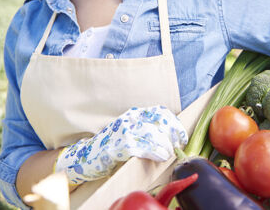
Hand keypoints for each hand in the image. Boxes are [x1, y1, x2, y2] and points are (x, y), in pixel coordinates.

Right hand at [54, 106, 187, 184]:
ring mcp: (125, 131)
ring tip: (168, 154)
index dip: (174, 123)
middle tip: (176, 147)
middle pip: (159, 123)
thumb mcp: (130, 131)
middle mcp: (130, 119)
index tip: (181, 136)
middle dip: (171, 136)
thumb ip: (147, 129)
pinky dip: (156, 152)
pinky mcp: (121, 145)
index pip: (160, 112)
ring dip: (165, 146)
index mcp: (134, 114)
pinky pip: (144, 147)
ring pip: (154, 135)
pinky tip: (161, 157)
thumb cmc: (113, 146)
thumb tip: (171, 136)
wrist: (89, 156)